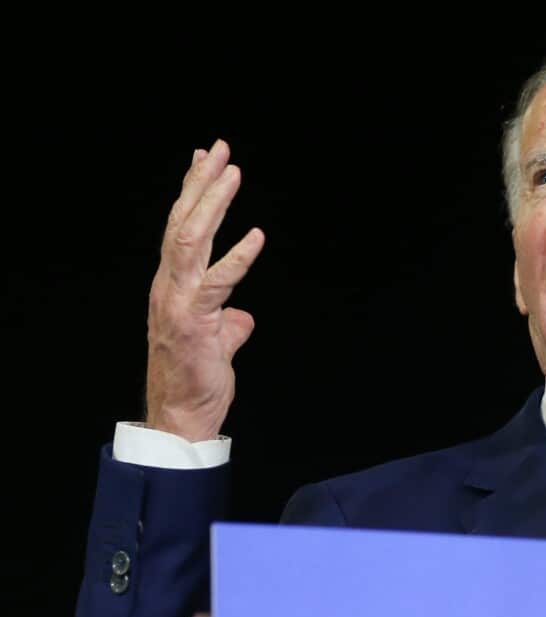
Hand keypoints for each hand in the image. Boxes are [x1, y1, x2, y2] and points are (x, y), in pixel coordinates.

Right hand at [145, 140, 263, 441]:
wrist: (182, 418)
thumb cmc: (197, 381)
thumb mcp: (217, 344)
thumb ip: (228, 324)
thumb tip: (241, 319)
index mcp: (173, 286)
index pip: (180, 228)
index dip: (192, 192)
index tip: (204, 157)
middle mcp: (169, 287)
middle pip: (182, 223)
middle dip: (200, 183)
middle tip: (219, 148)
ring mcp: (177, 302)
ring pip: (191, 241)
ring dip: (213, 204)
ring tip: (232, 172)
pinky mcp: (194, 322)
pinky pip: (217, 283)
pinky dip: (238, 258)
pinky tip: (256, 235)